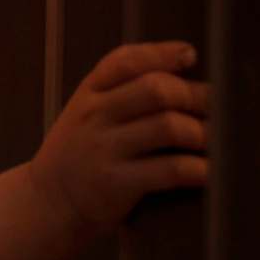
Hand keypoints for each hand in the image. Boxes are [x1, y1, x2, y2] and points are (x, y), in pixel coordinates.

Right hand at [32, 41, 209, 239]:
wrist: (45, 205)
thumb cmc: (77, 158)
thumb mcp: (84, 116)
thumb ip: (119, 95)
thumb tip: (182, 78)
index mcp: (88, 94)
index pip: (127, 60)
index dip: (164, 53)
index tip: (191, 57)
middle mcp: (94, 116)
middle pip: (157, 89)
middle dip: (196, 96)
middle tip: (215, 109)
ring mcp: (103, 149)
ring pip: (170, 127)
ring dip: (202, 134)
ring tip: (212, 142)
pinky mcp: (115, 182)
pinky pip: (171, 169)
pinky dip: (198, 169)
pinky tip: (206, 172)